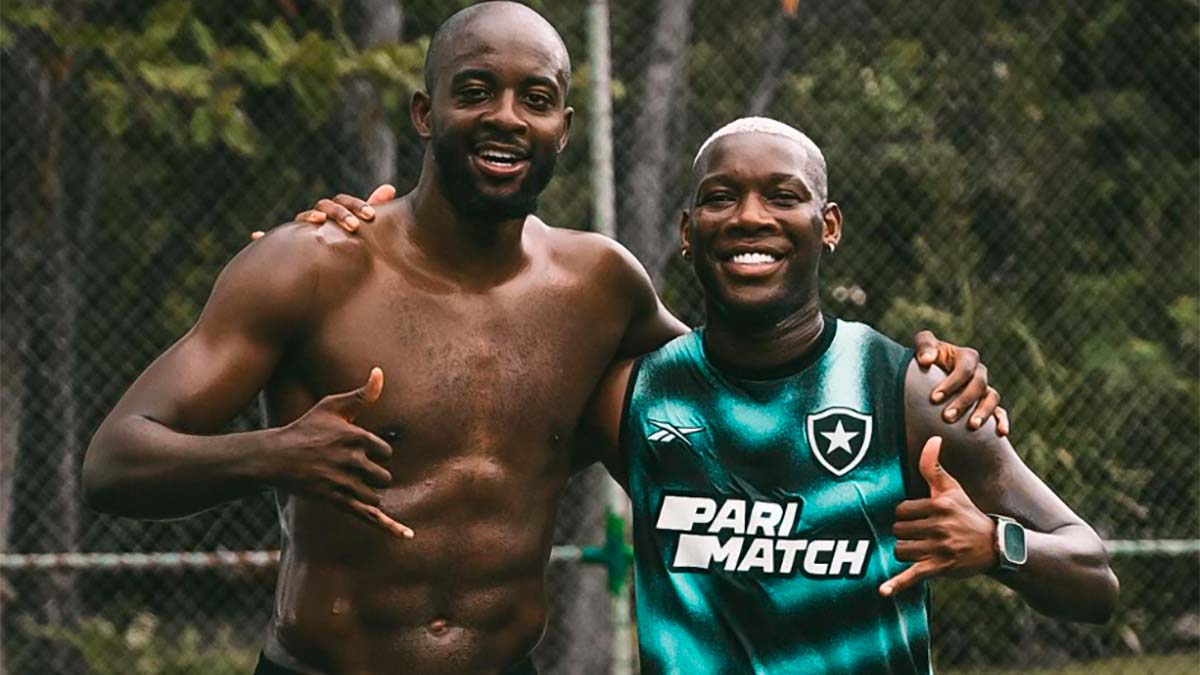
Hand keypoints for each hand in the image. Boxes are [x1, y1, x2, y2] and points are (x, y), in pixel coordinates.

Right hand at [251, 184, 396, 239]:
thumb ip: (371, 208)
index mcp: (332, 215)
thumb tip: (391, 187)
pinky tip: (257, 235)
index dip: (355, 205)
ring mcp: (297, 231)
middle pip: (324, 207)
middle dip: (339, 213)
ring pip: (302, 220)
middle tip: (355, 226)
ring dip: (309, 217)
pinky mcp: (281, 246)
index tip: (371, 216)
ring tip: (318, 221)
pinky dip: (262, 238)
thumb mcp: (353, 226)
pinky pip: (268, 241)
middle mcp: (313, 220)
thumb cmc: (336, 242)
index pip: (342, 203)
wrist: (304, 266)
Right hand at [271, 367, 412, 538]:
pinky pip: (369, 516)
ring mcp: (344, 483)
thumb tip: (381, 372)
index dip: (373, 453)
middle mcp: (352, 461)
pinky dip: (390, 527)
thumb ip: (361, 395)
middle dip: (372, 475)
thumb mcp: (332, 406)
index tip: (353, 450)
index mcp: (356, 437)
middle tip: (348, 469)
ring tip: (344, 484)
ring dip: (366, 492)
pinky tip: (408, 536)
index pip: (386, 452)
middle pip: (384, 476)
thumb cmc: (306, 428)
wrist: (275, 458)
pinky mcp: (336, 502)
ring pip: (375, 496)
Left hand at [879, 436, 996, 596]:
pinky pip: (913, 576)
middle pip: (898, 530)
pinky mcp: (940, 568)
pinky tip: (883, 592)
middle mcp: (939, 526)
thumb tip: (933, 437)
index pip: (900, 510)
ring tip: (922, 549)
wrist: (994, 545)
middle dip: (905, 533)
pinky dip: (897, 585)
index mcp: (939, 505)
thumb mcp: (952, 488)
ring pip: (900, 550)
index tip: (920, 518)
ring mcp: (940, 548)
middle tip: (923, 535)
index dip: (905, 515)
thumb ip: (934, 465)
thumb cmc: (966, 513)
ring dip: (905, 551)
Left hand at [913, 331, 1008, 434]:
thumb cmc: (928, 359)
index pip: (965, 369)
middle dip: (963, 401)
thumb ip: (925, 347)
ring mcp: (985, 389)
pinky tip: (1002, 433)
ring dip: (983, 412)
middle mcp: (979, 373)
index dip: (951, 383)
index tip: (934, 398)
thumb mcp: (925, 348)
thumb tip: (926, 360)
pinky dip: (1002, 421)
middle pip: (978, 385)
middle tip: (947, 417)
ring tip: (972, 427)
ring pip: (992, 398)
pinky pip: (1000, 412)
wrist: (930, 376)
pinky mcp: (987, 404)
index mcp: (967, 357)